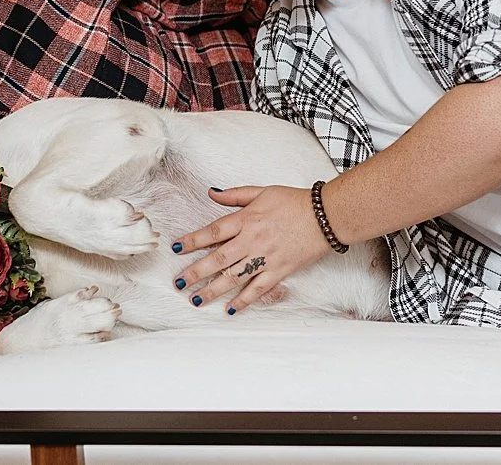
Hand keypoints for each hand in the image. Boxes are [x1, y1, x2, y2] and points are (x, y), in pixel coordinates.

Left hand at [172, 185, 329, 313]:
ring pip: (234, 277)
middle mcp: (252, 240)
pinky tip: (229, 310)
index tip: (176, 248)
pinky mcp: (279, 271)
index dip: (192, 240)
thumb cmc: (294, 201)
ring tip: (196, 300)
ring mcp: (265, 258)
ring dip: (213, 290)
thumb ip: (234, 195)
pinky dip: (243, 301)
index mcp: (246, 219)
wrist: (325, 215)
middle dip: (196, 272)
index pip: (213, 232)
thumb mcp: (262, 191)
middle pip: (218, 259)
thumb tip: (211, 193)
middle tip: (179, 283)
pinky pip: (257, 289)